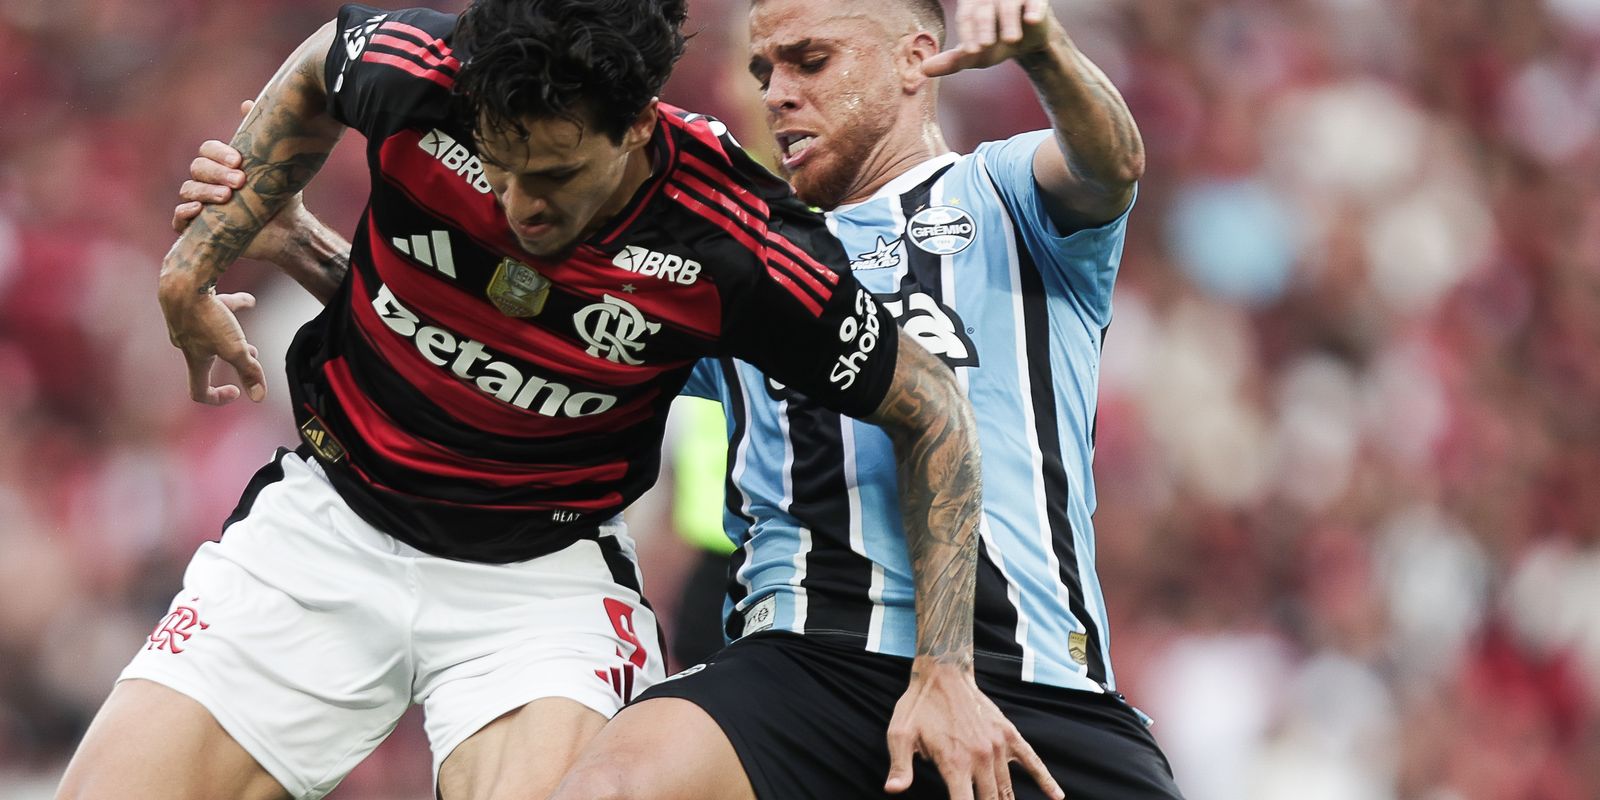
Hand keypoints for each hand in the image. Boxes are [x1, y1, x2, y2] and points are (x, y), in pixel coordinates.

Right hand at [158, 284, 266, 405]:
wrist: (183, 280)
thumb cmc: (206, 316)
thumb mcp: (234, 348)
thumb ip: (249, 371)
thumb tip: (259, 397)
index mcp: (195, 358)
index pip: (198, 391)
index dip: (217, 398)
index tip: (236, 391)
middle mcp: (187, 342)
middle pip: (208, 359)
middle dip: (231, 360)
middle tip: (252, 355)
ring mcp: (186, 321)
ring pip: (211, 333)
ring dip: (230, 335)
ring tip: (247, 336)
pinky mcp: (191, 302)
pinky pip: (213, 308)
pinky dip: (231, 306)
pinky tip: (250, 301)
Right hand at [172, 100, 309, 264]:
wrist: (288, 231)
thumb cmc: (280, 197)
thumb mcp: (276, 166)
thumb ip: (263, 137)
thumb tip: (248, 104)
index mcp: (222, 165)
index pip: (207, 150)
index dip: (219, 153)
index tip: (239, 161)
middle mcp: (208, 182)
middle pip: (197, 168)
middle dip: (216, 172)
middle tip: (239, 181)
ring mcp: (201, 205)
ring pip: (188, 190)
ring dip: (204, 191)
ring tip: (227, 197)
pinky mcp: (198, 229)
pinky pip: (178, 220)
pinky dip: (184, 213)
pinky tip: (198, 210)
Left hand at [884, 661, 1063, 799]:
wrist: (943, 672)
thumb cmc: (918, 706)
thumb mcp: (900, 734)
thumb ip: (900, 766)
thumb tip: (892, 790)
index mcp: (954, 763)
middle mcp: (980, 758)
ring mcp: (998, 747)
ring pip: (1007, 789)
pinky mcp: (1009, 735)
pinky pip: (1032, 761)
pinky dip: (1045, 780)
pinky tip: (1056, 796)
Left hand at [922, 0, 1055, 76]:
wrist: (1027, 43)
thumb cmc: (996, 45)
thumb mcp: (975, 55)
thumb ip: (951, 61)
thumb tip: (923, 69)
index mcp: (972, 5)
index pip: (966, 15)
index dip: (968, 32)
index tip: (970, 51)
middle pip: (984, 10)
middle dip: (985, 28)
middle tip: (985, 46)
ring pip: (1008, 5)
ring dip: (1008, 22)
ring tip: (1011, 39)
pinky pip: (1035, 1)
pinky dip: (1034, 9)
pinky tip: (1031, 19)